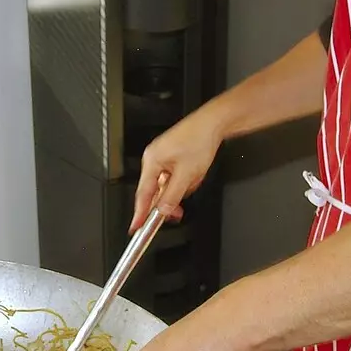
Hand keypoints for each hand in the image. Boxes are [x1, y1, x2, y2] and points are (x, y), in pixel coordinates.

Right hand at [131, 110, 224, 231]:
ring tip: (195, 177)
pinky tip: (195, 173)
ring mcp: (163, 156)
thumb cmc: (199, 139)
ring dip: (182, 187)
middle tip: (178, 211)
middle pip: (156, 190)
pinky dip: (186, 179)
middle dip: (171, 198)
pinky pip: (175, 176)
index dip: (140, 213)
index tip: (136, 227)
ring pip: (168, 184)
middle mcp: (154, 158)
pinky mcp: (173, 156)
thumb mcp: (187, 174)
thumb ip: (173, 195)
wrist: (214, 123)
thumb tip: (163, 210)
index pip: (142, 194)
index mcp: (152, 161)